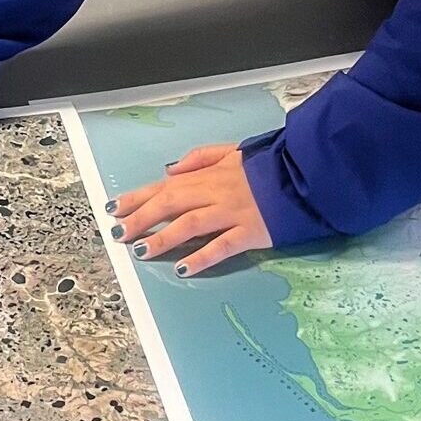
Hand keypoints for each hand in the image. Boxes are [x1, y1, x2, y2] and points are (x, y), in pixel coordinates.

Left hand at [109, 143, 270, 275]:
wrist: (306, 174)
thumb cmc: (268, 165)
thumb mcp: (232, 152)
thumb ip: (200, 158)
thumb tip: (170, 170)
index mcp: (208, 174)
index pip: (165, 186)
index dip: (138, 197)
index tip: (114, 208)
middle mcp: (215, 192)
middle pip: (171, 204)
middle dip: (141, 218)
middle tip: (119, 233)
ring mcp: (232, 212)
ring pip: (190, 225)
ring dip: (163, 238)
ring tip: (141, 251)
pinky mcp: (250, 232)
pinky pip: (222, 246)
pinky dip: (201, 257)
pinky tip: (183, 268)